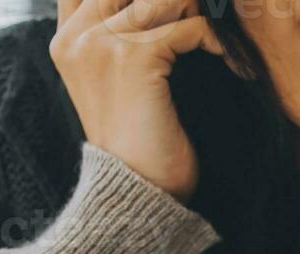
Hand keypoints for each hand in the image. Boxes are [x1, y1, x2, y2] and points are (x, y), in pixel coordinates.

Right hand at [50, 0, 221, 200]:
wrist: (135, 190)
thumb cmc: (136, 140)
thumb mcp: (115, 79)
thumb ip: (121, 36)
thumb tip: (167, 4)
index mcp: (66, 37)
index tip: (179, 10)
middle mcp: (78, 35)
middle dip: (175, 0)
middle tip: (202, 18)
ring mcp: (102, 43)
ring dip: (201, 13)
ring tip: (219, 37)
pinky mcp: (135, 58)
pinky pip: (190, 26)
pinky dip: (217, 41)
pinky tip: (232, 63)